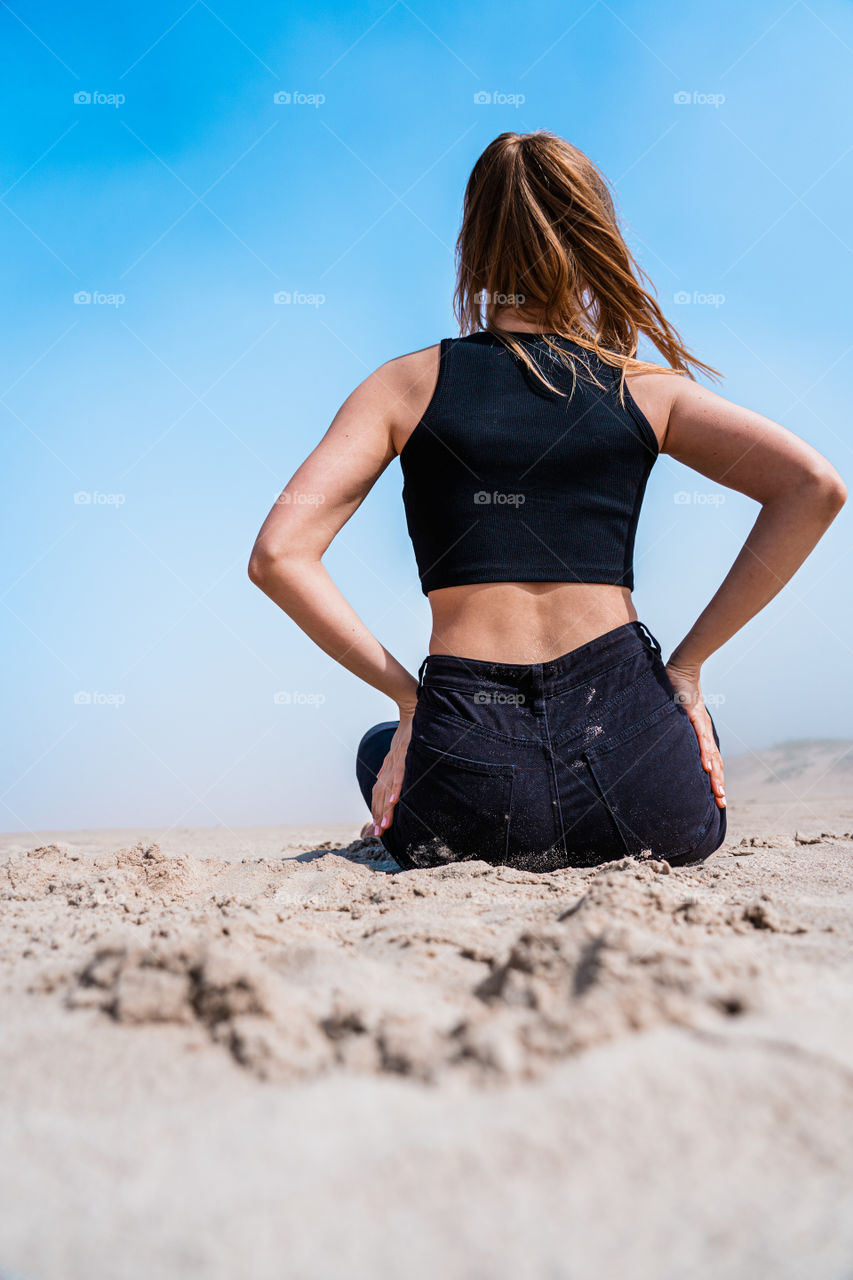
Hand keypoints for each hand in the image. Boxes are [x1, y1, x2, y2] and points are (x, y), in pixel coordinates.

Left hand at [370, 712, 414, 835]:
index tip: (378, 827)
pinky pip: (398, 774)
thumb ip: (390, 765)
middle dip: (378, 815)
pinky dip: (395, 789)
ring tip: (383, 826)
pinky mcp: (402, 754)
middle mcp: (389, 766)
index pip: (380, 792)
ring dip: (384, 809)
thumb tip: (382, 778)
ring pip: (387, 789)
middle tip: (378, 834)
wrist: (412, 708)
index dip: (378, 809)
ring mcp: (395, 761)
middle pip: (380, 795)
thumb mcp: (398, 750)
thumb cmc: (409, 730)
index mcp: (389, 766)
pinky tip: (392, 802)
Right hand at [664, 660, 725, 808]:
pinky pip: (701, 739)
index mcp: (702, 734)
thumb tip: (666, 742)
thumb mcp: (676, 717)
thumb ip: (675, 729)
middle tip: (723, 803)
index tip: (718, 798)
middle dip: (719, 784)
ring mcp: (702, 725)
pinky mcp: (696, 717)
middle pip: (715, 763)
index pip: (711, 760)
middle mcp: (705, 733)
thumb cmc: (677, 692)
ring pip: (711, 755)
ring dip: (715, 776)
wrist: (682, 670)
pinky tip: (707, 768)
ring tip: (719, 793)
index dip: (715, 779)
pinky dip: (705, 754)